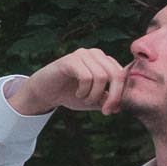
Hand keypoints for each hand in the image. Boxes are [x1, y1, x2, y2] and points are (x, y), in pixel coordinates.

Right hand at [10, 50, 130, 116]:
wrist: (44, 93)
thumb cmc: (69, 94)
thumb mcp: (93, 100)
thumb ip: (107, 101)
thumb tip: (122, 106)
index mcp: (105, 61)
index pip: (122, 75)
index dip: (120, 95)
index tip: (110, 111)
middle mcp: (96, 54)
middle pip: (116, 74)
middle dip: (113, 96)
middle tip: (105, 112)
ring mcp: (83, 54)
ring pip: (102, 77)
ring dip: (94, 95)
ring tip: (84, 99)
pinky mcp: (71, 59)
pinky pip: (87, 77)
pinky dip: (84, 90)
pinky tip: (77, 94)